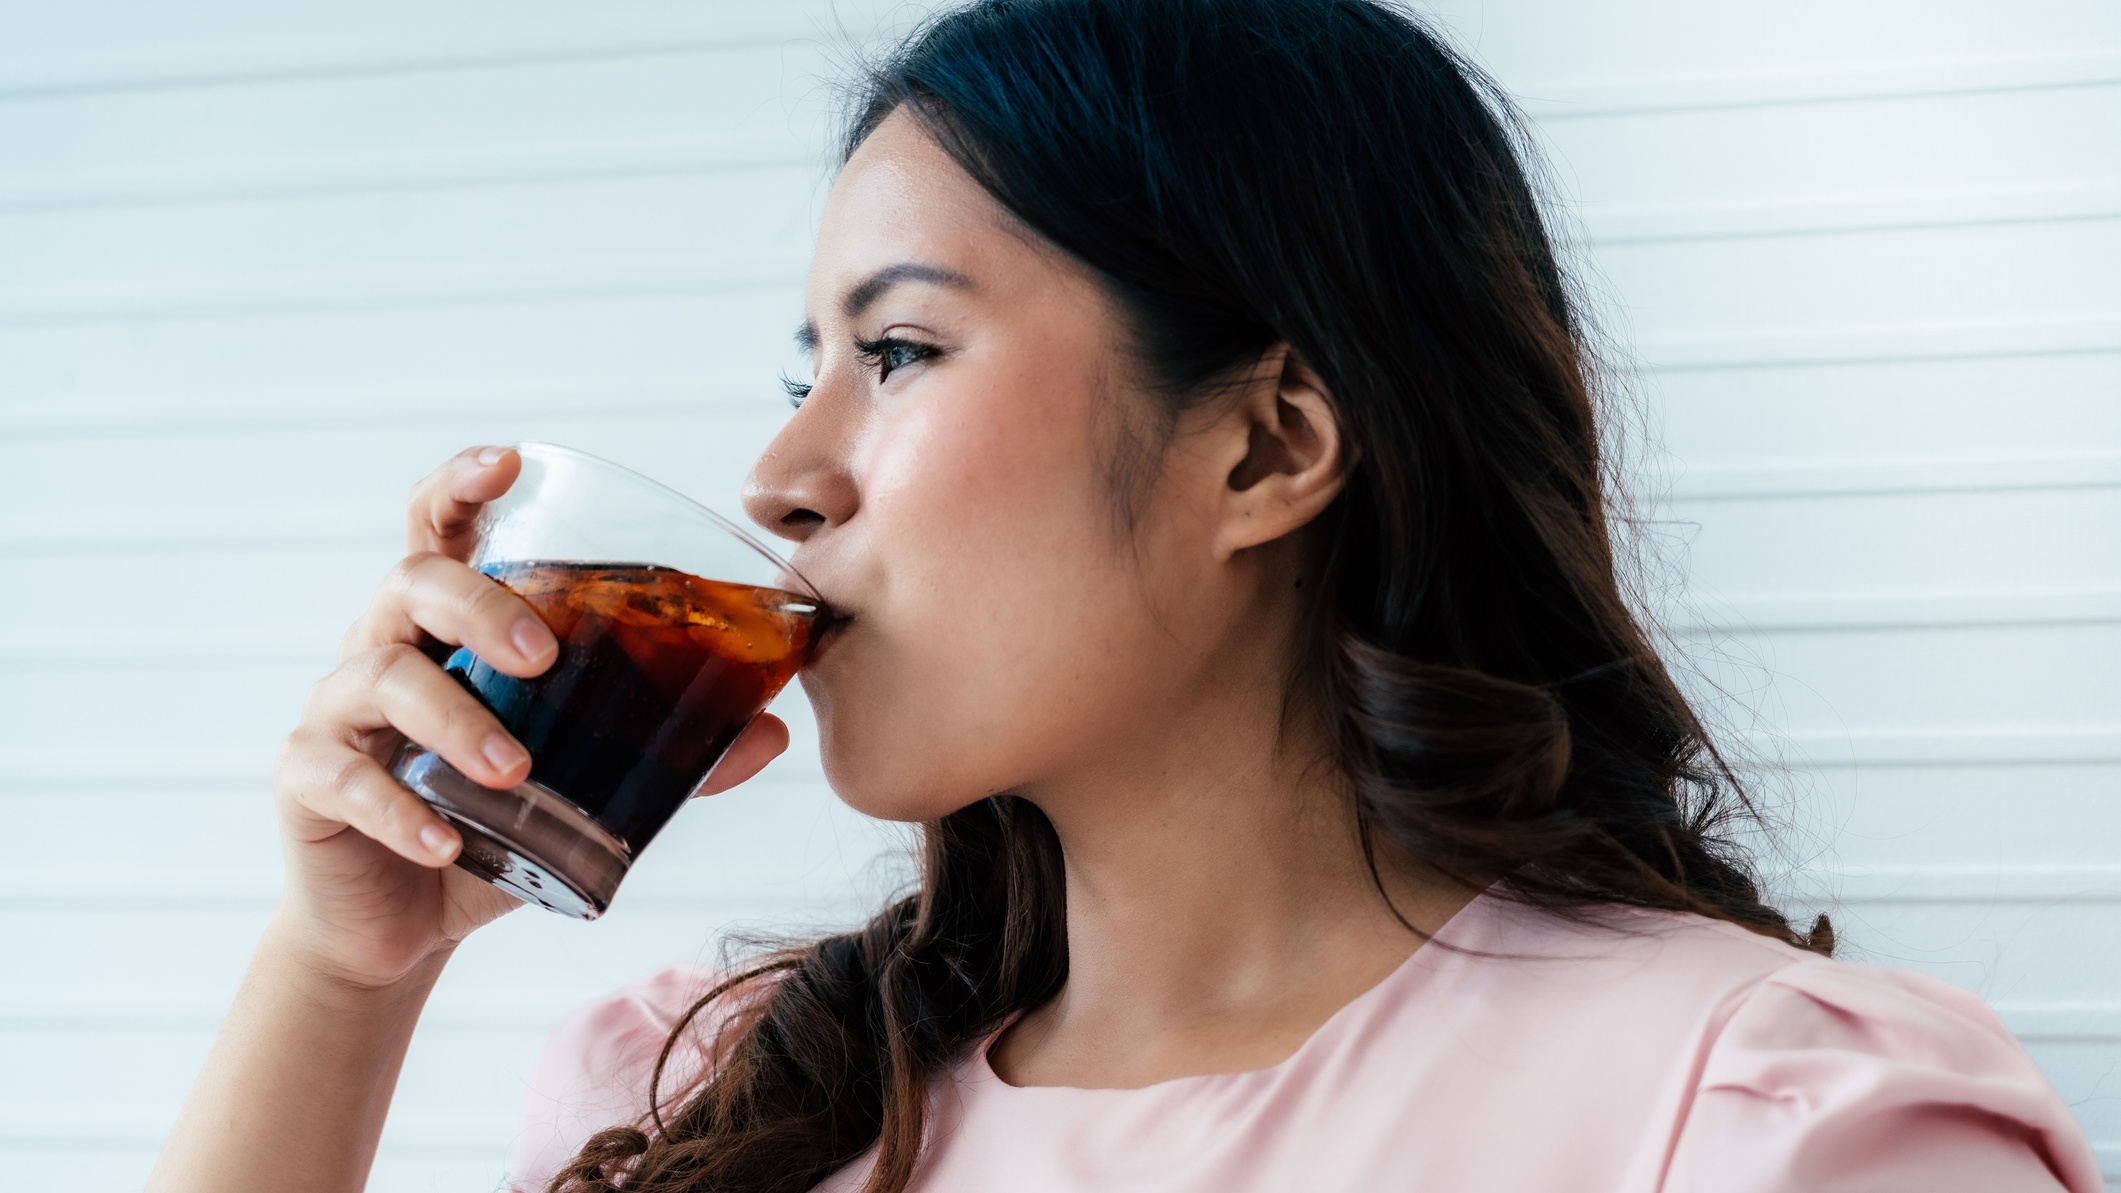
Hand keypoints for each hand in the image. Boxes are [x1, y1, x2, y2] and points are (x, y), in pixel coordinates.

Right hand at [270, 446, 789, 988]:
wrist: (405, 926)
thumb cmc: (493, 826)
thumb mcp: (583, 788)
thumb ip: (669, 756)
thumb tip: (771, 731)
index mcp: (450, 629)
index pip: (441, 529)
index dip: (463, 484)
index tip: (509, 463)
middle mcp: (386, 649)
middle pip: (412, 582)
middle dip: (480, 606)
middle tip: (543, 658)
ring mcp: (338, 712)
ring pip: (379, 676)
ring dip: (454, 719)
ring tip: (516, 772)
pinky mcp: (307, 781)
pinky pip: (343, 776)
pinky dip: (399, 810)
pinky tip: (447, 843)